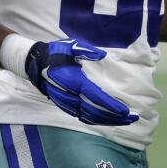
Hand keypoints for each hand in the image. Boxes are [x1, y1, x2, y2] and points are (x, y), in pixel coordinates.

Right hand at [24, 38, 138, 125]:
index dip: (111, 106)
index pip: (96, 97)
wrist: (34, 63)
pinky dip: (95, 121)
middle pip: (95, 112)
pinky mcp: (64, 106)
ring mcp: (66, 103)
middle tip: (133, 118)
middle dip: (115, 117)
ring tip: (124, 122)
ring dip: (107, 121)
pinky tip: (106, 121)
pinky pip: (82, 117)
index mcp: (74, 80)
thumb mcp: (70, 45)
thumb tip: (103, 55)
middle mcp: (70, 95)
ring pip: (89, 117)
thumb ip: (86, 50)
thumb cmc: (55, 52)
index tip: (126, 111)